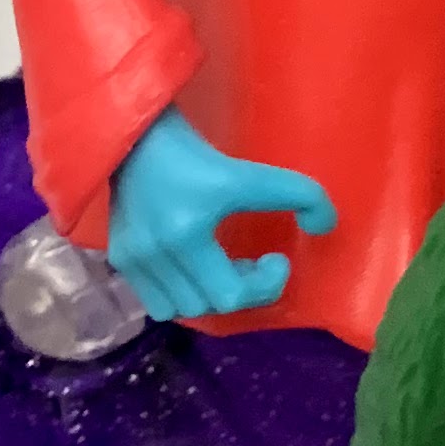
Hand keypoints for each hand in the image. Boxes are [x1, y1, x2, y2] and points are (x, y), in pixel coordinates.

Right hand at [105, 111, 335, 321]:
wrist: (137, 135)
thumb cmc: (195, 153)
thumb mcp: (251, 173)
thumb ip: (300, 194)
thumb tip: (324, 225)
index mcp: (186, 234)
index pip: (231, 295)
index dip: (265, 286)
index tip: (277, 258)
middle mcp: (155, 254)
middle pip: (208, 307)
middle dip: (241, 290)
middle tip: (253, 263)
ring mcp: (132, 259)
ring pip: (179, 310)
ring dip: (208, 298)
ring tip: (222, 268)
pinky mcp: (119, 256)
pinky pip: (154, 300)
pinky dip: (181, 294)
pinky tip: (195, 268)